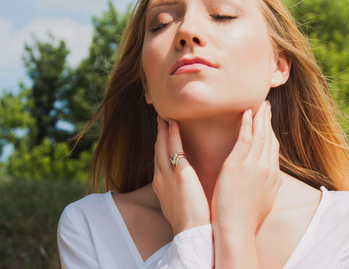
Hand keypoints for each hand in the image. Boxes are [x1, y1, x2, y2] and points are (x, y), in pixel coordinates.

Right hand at [152, 116, 209, 235]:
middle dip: (158, 135)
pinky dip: (172, 133)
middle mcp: (160, 179)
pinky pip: (173, 147)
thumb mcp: (179, 206)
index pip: (159, 161)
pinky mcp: (180, 173)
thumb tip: (186, 189)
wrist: (191, 232)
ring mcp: (167, 175)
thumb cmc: (190, 222)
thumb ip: (181, 193)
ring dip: (163, 130)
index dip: (160, 147)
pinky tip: (173, 122)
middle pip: (157, 150)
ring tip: (164, 116)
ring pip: (162, 146)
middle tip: (160, 119)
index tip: (162, 136)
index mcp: (161, 187)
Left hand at [211, 101, 281, 234]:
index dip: (271, 132)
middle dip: (268, 121)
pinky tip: (246, 112)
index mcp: (273, 177)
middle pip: (270, 138)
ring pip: (260, 135)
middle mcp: (267, 169)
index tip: (268, 122)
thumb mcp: (263, 201)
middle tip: (266, 106)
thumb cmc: (245, 219)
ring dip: (260, 117)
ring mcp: (254, 166)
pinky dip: (247, 123)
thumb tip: (269, 180)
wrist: (236, 229)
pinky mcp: (238, 165)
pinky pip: (245, 138)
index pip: (274, 148)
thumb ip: (266, 186)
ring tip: (259, 104)